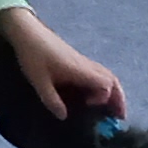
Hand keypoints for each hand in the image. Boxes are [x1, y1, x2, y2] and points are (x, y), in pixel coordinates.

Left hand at [0, 7, 123, 122]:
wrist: (27, 31)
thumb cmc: (33, 55)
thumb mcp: (38, 80)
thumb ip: (51, 100)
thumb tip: (64, 117)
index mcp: (80, 70)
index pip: (106, 84)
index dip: (103, 98)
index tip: (90, 106)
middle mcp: (86, 65)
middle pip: (112, 80)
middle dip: (119, 98)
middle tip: (120, 116)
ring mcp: (82, 61)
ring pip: (107, 75)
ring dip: (113, 91)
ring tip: (112, 108)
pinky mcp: (77, 59)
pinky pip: (98, 73)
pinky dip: (104, 85)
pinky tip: (94, 94)